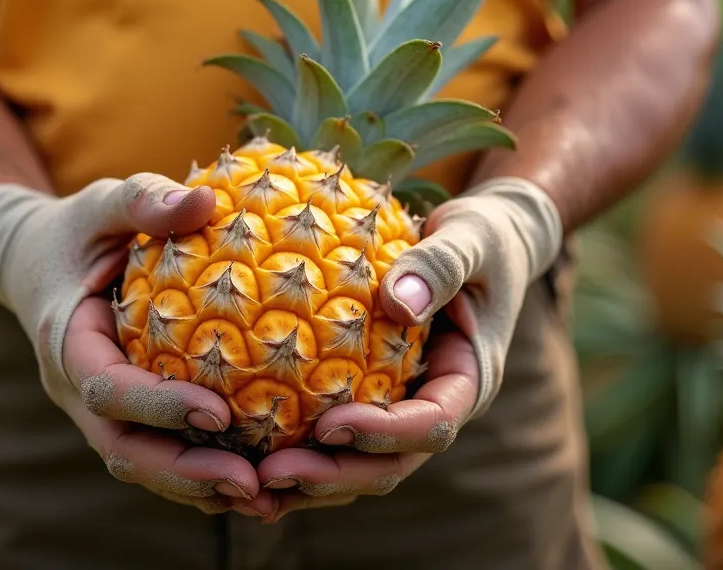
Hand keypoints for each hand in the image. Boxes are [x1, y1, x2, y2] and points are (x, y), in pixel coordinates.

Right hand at [0, 175, 274, 516]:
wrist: (38, 263)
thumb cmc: (80, 228)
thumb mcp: (103, 201)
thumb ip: (143, 199)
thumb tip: (203, 197)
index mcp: (65, 342)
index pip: (106, 389)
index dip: (158, 408)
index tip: (218, 413)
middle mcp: (76, 389)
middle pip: (123, 449)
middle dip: (184, 472)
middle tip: (250, 481)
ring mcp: (98, 412)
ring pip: (142, 464)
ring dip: (198, 487)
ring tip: (266, 498)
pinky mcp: (124, 418)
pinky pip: (160, 454)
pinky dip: (202, 475)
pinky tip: (261, 482)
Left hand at [255, 177, 562, 520]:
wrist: (483, 245)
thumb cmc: (480, 237)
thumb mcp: (473, 238)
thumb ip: (441, 265)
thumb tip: (397, 302)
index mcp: (468, 381)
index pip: (431, 426)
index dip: (382, 435)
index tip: (329, 425)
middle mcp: (434, 407)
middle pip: (388, 464)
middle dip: (332, 476)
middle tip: (270, 472)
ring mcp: (404, 412)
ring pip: (358, 463)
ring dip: (306, 480)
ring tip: (246, 485)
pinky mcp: (373, 401)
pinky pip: (334, 435)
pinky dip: (294, 448)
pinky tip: (239, 448)